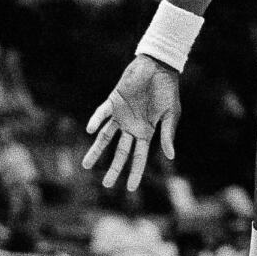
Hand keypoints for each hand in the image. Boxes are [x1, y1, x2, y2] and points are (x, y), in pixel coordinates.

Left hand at [83, 55, 180, 190]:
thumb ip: (168, 134)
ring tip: (86, 165)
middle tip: (106, 184)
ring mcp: (121, 115)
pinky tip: (90, 130)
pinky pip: (102, 113)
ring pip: (105, 137)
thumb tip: (170, 156)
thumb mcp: (171, 113)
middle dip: (114, 168)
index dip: (135, 172)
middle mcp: (132, 127)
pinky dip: (96, 120)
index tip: (130, 189)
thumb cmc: (167, 89)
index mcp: (146, 131)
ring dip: (96, 150)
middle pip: (121, 152)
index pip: (139, 157)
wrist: (158, 66)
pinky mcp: (113, 102)